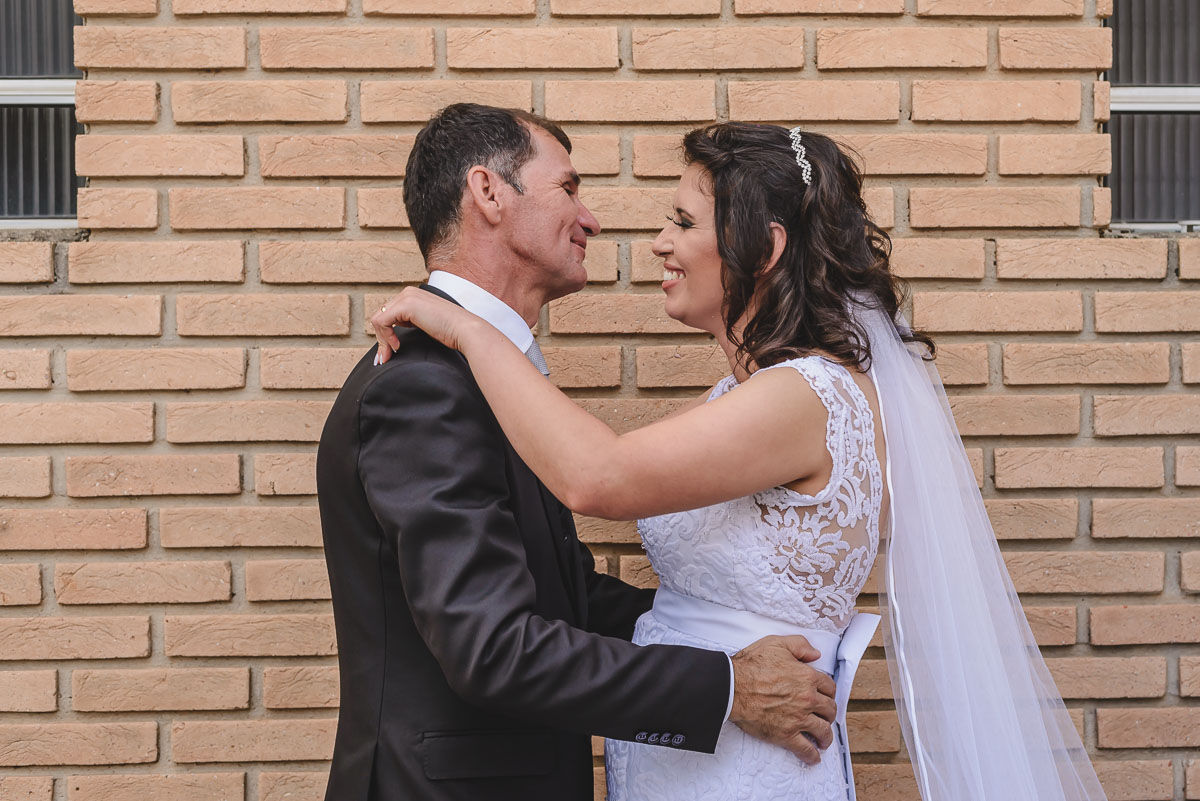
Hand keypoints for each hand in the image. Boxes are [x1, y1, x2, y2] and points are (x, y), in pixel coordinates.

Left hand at [370, 287, 482, 364]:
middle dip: (381, 339)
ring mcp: (407, 297)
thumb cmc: (451, 332)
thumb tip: (393, 338)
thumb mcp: (426, 325)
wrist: (465, 330)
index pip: (389, 314)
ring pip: (378, 319)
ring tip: (389, 354)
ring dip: (382, 340)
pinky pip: (382, 322)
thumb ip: (411, 324)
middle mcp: (408, 292)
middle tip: (384, 358)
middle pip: (381, 316)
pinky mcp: (405, 306)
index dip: (386, 334)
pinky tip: (397, 347)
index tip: (389, 353)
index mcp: (414, 295)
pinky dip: (385, 338)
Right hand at [729, 635, 836, 764]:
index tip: (825, 696)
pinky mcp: (786, 734)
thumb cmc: (750, 665)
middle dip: (829, 713)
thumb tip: (815, 654)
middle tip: (825, 716)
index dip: (829, 692)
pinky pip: (805, 749)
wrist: (731, 686)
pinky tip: (813, 757)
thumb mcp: (776, 643)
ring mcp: (798, 718)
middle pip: (829, 709)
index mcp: (807, 677)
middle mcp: (807, 698)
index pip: (829, 687)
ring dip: (825, 736)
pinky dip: (812, 755)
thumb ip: (800, 645)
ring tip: (823, 739)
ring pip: (823, 730)